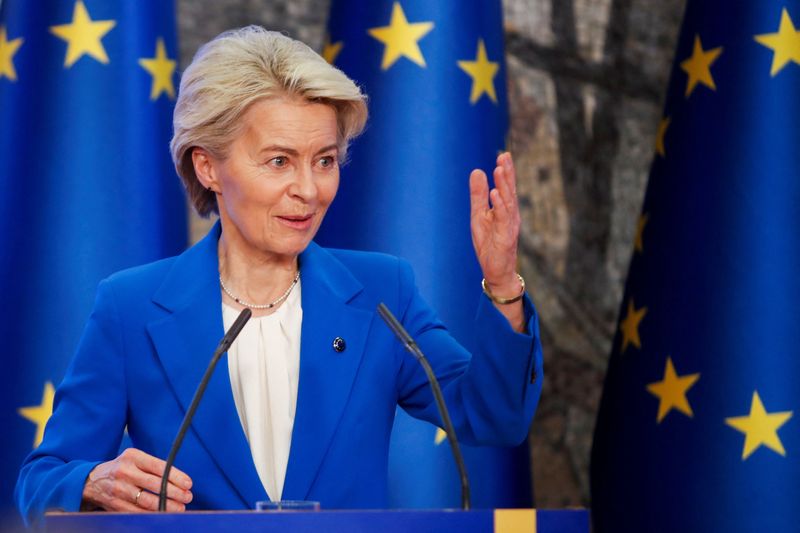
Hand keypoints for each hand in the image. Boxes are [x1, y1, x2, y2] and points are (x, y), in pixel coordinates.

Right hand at [81, 448, 192, 511]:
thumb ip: (153, 466)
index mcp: (132, 457)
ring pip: (147, 501)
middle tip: (187, 497)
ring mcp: (119, 490)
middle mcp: (125, 472)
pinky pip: (137, 512)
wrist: (91, 481)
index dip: (176, 476)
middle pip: (155, 484)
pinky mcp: (115, 505)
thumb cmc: (121, 468)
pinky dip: (152, 514)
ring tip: (180, 508)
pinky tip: (163, 514)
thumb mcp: (134, 459)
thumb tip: (178, 479)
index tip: (188, 484)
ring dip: (166, 506)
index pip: (159, 466)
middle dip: (174, 492)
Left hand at [469, 152, 524, 330]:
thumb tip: (477, 171)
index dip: (506, 171)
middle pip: (509, 191)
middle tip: (505, 156)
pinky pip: (503, 220)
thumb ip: (478, 195)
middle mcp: (510, 215)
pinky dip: (500, 206)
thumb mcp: (479, 215)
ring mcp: (509, 226)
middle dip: (507, 174)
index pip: (506, 187)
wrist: (495, 270)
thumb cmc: (489, 243)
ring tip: (499, 171)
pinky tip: (495, 195)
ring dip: (503, 186)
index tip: (504, 155)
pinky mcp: (505, 238)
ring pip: (508, 203)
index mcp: (504, 209)